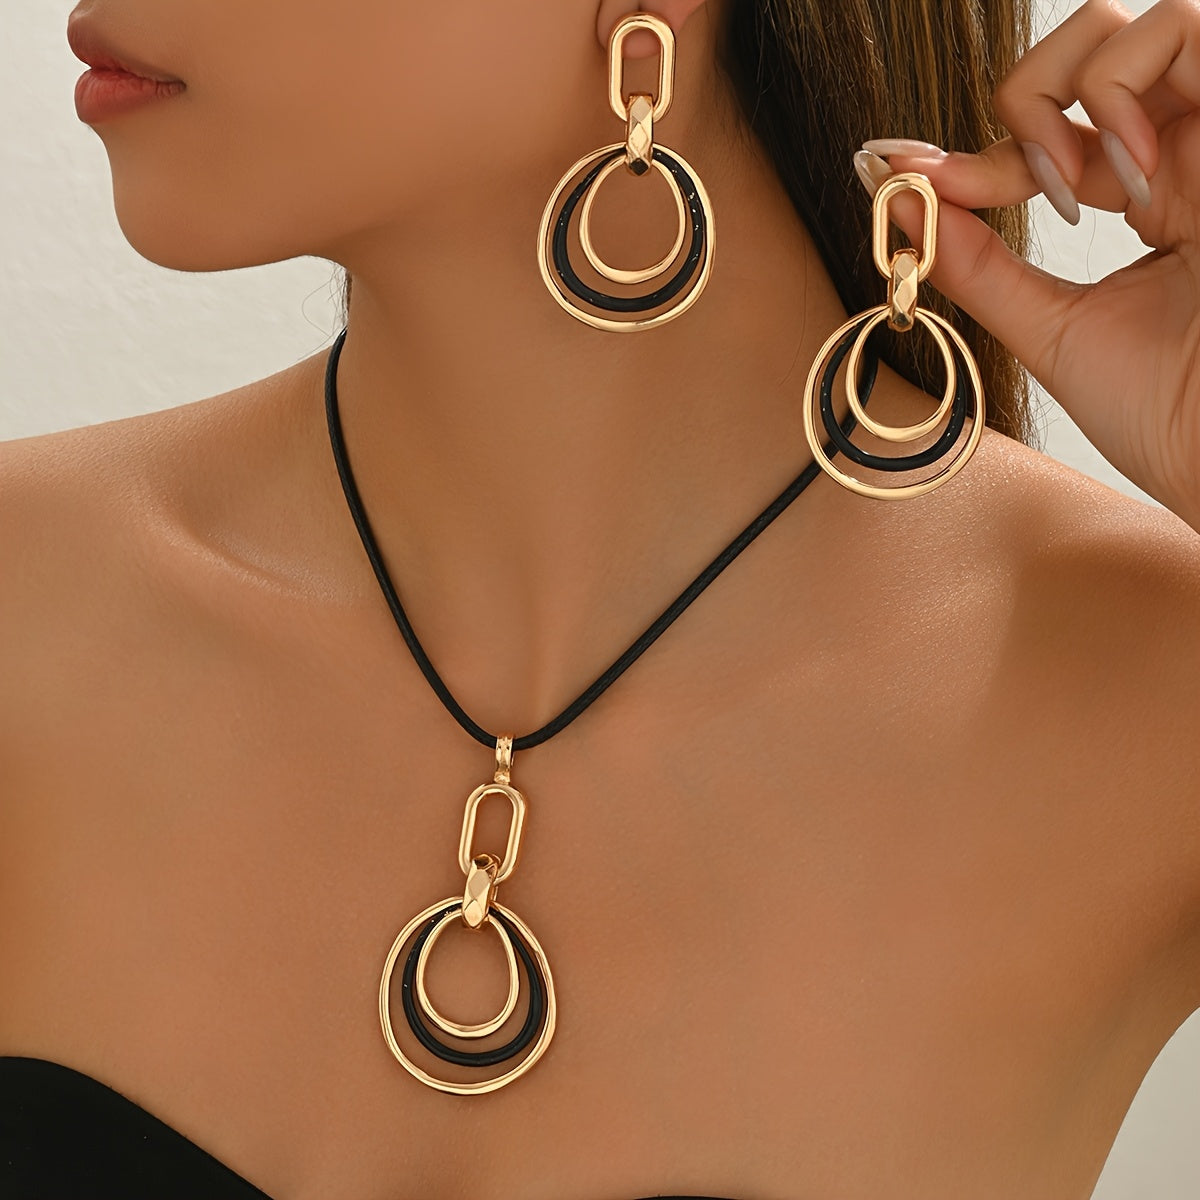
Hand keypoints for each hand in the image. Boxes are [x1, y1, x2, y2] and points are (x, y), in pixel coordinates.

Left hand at [855, 0, 1199, 531]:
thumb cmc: (1166, 409)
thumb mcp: (1049, 329)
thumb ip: (979, 267)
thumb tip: (900, 206)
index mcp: (1151, 196)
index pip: (1053, 136)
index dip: (975, 154)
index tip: (900, 176)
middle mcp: (1192, 152)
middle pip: (1098, 44)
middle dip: (1026, 96)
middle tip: (1019, 187)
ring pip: (1146, 20)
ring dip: (1075, 88)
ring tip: (1072, 186)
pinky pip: (1191, 27)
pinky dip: (1125, 84)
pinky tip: (1128, 171)